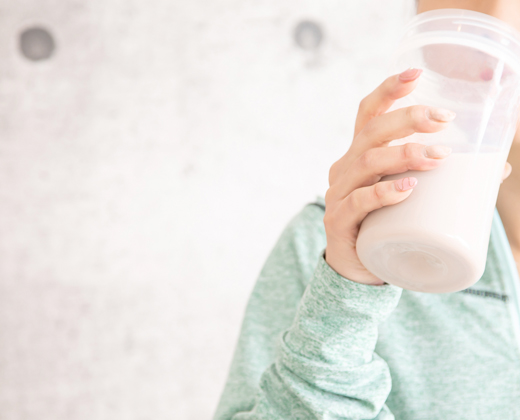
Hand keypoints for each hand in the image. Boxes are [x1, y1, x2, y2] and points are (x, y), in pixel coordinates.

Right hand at [324, 68, 456, 284]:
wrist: (355, 269)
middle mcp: (344, 169)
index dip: (388, 91)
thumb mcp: (405, 195)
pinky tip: (407, 189)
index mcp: (358, 156)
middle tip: (444, 120)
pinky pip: (358, 202)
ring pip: (367, 163)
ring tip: (439, 156)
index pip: (367, 115)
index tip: (417, 74)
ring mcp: (337, 195)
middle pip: (370, 133)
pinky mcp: (338, 222)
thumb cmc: (383, 225)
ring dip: (404, 155)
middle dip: (407, 119)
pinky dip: (383, 194)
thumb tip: (496, 169)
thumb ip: (438, 179)